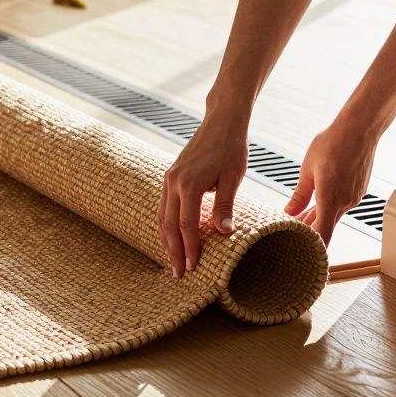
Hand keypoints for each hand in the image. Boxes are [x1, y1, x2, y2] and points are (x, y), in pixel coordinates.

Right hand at [157, 116, 247, 277]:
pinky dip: (166, 225)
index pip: (186, 225)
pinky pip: (163, 206)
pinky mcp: (171, 176)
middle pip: (168, 225)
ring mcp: (169, 178)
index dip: (189, 248)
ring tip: (172, 260)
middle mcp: (173, 182)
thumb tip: (224, 233)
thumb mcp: (233, 178)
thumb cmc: (231, 148)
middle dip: (173, 251)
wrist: (221, 122)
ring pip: (162, 216)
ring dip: (166, 240)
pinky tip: (172, 236)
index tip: (192, 268)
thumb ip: (225, 206)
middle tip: (178, 274)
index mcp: (188, 184)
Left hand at [284, 124, 378, 245]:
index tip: (303, 251)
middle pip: (326, 226)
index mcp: (330, 199)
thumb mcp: (308, 170)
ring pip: (333, 214)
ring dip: (318, 217)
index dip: (314, 246)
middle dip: (309, 230)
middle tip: (291, 231)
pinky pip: (341, 204)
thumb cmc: (333, 144)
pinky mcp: (358, 189)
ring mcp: (354, 196)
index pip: (324, 234)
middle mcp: (345, 201)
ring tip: (299, 216)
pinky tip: (317, 201)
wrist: (359, 130)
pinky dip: (329, 206)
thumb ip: (299, 195)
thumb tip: (289, 212)